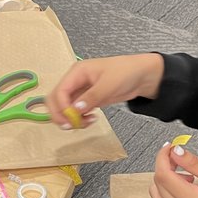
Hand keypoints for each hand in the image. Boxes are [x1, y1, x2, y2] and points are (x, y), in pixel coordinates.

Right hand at [46, 54, 164, 126]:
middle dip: (60, 114)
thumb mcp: (109, 83)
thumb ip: (92, 96)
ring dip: (70, 118)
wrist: (142, 76)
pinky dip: (79, 119)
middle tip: (71, 125)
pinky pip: (75, 112)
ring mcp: (81, 91)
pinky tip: (91, 120)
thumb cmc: (126, 71)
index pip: (59, 90)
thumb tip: (75, 109)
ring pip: (64, 108)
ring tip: (85, 122)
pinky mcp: (87, 100)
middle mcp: (75, 81)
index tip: (71, 118)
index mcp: (77, 72)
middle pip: (55, 100)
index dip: (62, 106)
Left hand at [149, 144, 197, 197]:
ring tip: (184, 180)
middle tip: (179, 163)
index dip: (162, 158)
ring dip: (165, 183)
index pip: (163, 175)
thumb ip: (194, 163)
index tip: (168, 149)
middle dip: (165, 168)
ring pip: (156, 195)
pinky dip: (166, 196)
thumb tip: (175, 151)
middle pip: (158, 184)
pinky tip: (182, 194)